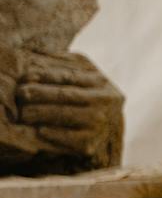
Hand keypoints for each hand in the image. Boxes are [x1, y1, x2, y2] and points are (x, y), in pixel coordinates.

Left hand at [15, 50, 122, 166]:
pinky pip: (68, 138)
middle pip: (66, 95)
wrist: (105, 131)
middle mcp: (105, 101)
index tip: (26, 76)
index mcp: (100, 82)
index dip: (46, 75)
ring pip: (65, 115)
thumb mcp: (82, 76)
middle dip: (39, 94)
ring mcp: (100, 123)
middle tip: (20, 94)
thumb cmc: (86, 98)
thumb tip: (35, 53)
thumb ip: (63, 64)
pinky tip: (39, 130)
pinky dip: (52, 134)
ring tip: (21, 113)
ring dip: (39, 113)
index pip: (70, 76)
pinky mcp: (90, 144)